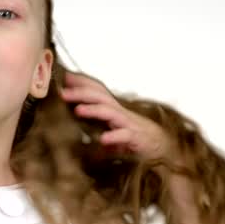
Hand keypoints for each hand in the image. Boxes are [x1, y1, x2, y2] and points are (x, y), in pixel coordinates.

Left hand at [60, 72, 174, 161]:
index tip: (64, 77)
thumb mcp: (110, 126)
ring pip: (110, 112)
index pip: (96, 91)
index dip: (82, 82)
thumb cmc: (133, 135)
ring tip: (78, 110)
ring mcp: (128, 123)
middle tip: (63, 93)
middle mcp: (119, 112)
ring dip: (93, 110)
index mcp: (112, 109)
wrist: (161, 147)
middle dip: (81, 92)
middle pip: (100, 97)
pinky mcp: (136, 138)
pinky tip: (103, 140)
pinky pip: (124, 135)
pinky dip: (114, 136)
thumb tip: (74, 117)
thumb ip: (95, 122)